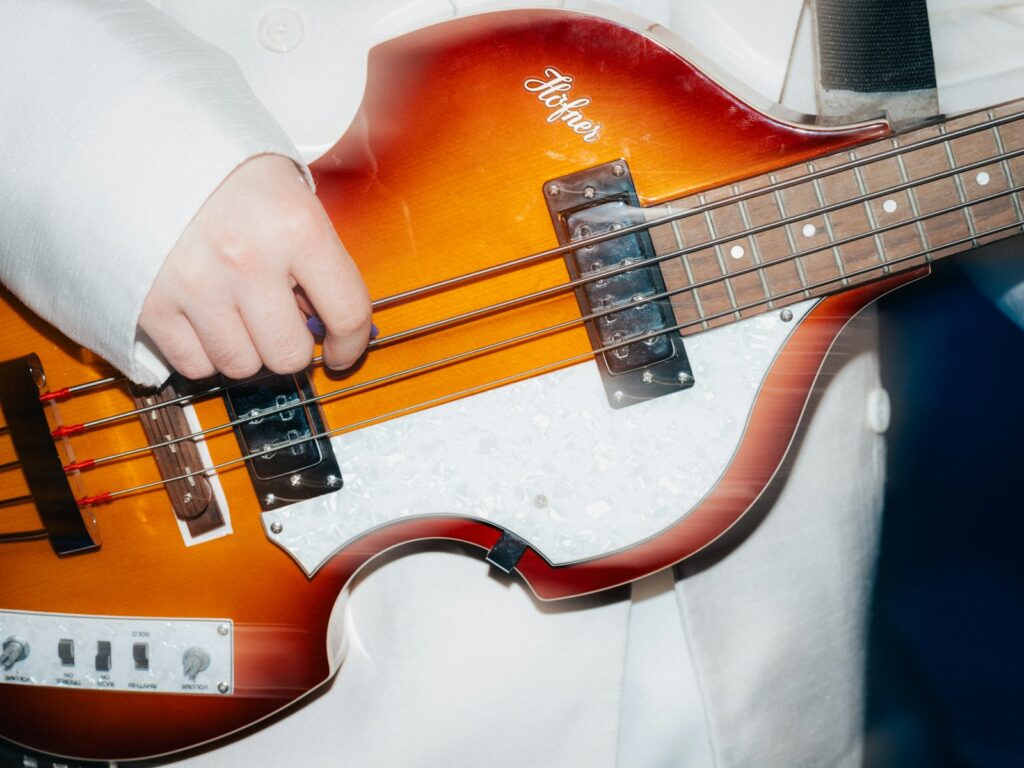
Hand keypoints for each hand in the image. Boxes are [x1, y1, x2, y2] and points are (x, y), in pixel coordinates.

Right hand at [139, 154, 371, 379]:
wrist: (141, 138)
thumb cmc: (226, 164)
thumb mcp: (289, 191)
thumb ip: (314, 256)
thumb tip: (326, 321)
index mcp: (297, 226)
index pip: (347, 313)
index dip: (352, 344)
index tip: (343, 351)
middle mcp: (249, 260)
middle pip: (290, 354)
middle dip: (291, 345)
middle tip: (280, 322)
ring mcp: (197, 285)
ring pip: (241, 365)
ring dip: (245, 349)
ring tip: (237, 313)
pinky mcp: (150, 303)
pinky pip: (193, 364)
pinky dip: (202, 351)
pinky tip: (204, 319)